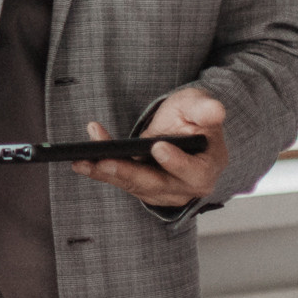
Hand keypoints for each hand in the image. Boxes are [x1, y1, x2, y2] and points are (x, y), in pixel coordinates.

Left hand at [70, 88, 227, 208]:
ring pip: (132, 184)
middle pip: (155, 185)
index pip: (193, 172)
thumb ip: (205, 110)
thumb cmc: (193, 117)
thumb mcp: (199, 106)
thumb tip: (216, 110)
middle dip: (128, 173)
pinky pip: (120, 180)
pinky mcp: (142, 187)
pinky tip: (80, 161)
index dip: (176, 162)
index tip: (158, 147)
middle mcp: (184, 186)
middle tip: (104, 162)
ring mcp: (162, 191)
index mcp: (207, 167)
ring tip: (82, 161)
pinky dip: (100, 170)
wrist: (182, 126)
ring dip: (105, 173)